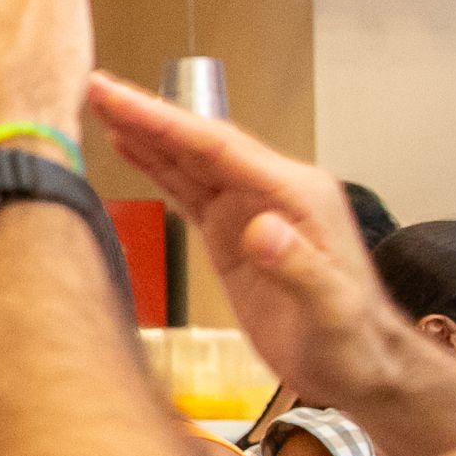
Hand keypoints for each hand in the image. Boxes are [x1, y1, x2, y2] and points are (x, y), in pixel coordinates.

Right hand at [86, 72, 404, 408]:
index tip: (117, 98)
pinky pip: (190, 190)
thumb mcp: (331, 310)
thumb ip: (299, 267)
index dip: (163, 122)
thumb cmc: (351, 343)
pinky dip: (157, 166)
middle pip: (198, 143)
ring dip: (146, 133)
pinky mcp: (233, 233)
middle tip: (94, 87)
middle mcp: (271, 190)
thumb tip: (260, 228)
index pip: (217, 148)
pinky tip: (129, 148)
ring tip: (100, 105)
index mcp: (294, 194)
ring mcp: (251, 209)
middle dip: (145, 114)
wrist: (361, 369)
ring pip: (190, 161)